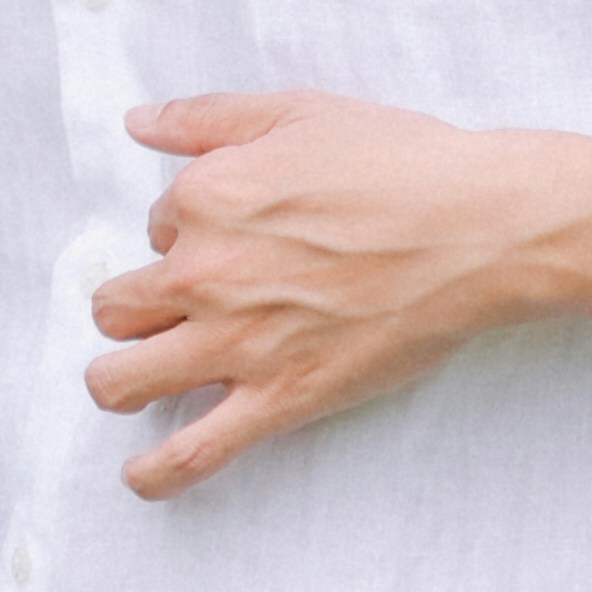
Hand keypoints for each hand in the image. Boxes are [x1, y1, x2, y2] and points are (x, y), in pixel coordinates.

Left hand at [86, 90, 561, 490]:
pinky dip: (157, 473)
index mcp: (203, 199)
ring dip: (117, 381)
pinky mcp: (280, 399)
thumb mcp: (294, 113)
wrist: (474, 230)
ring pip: (125, 380)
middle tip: (167, 309)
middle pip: (118, 306)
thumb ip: (204, 119)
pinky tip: (141, 478)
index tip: (230, 235)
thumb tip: (138, 123)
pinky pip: (196, 451)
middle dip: (131, 305)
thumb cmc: (396, 164)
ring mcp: (237, 344)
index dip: (184, 230)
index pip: (155, 225)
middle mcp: (202, 273)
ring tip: (131, 382)